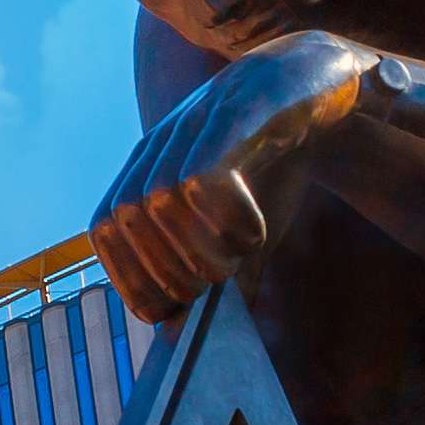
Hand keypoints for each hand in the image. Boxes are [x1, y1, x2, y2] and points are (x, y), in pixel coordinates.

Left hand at [90, 32, 373, 321]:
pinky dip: (226, 215)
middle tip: (219, 282)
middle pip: (128, 217)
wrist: (320, 89)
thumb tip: (193, 336)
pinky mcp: (236, 111)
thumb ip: (216, 271)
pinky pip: (206, 173)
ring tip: (241, 256)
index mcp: (148, 169)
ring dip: (200, 246)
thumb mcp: (239, 228)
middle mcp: (162, 143)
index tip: (172, 309)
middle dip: (168, 269)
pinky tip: (257, 228)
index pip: (104, 229)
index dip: (130, 277)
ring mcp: (196, 122)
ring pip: (162, 198)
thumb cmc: (272, 166)